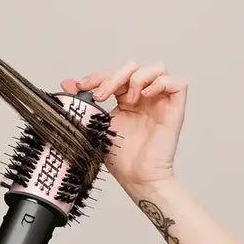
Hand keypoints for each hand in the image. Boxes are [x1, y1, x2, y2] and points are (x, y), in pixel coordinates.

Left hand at [61, 61, 186, 190]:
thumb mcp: (96, 125)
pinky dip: (160, 83)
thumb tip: (66, 83)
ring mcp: (160, 101)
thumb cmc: (121, 158)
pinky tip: (144, 96)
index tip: (83, 86)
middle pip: (134, 66)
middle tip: (101, 95)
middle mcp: (144, 97)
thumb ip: (83, 103)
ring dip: (137, 77)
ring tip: (128, 98)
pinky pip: (177, 83)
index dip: (99, 76)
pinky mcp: (175, 108)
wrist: (136, 177)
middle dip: (114, 75)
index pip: (115, 74)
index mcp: (126, 100)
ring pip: (157, 67)